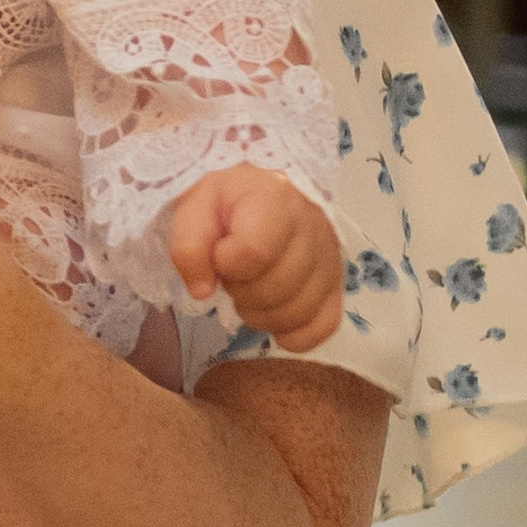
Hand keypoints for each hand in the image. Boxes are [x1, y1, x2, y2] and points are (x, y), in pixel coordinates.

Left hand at [167, 168, 343, 351]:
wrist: (264, 194)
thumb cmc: (228, 202)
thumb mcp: (196, 208)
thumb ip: (188, 245)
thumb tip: (201, 291)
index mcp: (275, 199)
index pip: (256, 251)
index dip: (226, 264)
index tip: (219, 254)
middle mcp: (313, 227)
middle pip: (276, 288)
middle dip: (240, 290)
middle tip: (233, 274)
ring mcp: (331, 258)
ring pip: (298, 312)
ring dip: (261, 314)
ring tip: (250, 290)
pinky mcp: (338, 285)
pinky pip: (324, 326)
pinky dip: (295, 333)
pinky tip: (275, 318)